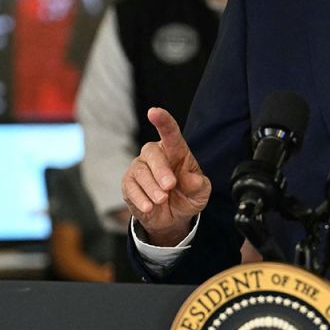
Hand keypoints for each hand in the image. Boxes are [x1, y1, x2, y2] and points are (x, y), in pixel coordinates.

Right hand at [121, 107, 210, 245]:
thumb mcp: (200, 194)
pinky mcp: (129, 183)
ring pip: (141, 173)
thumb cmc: (186, 196)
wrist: (171, 217)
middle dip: (161, 171)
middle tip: (170, 186)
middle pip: (153, 154)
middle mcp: (155, 155)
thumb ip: (198, 186)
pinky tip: (149, 207)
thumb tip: (193, 180)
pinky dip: (141, 199)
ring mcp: (140, 168)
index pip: (170, 132)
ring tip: (162, 201)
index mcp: (175, 150)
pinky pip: (131, 188)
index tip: (154, 112)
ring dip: (152, 188)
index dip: (162, 121)